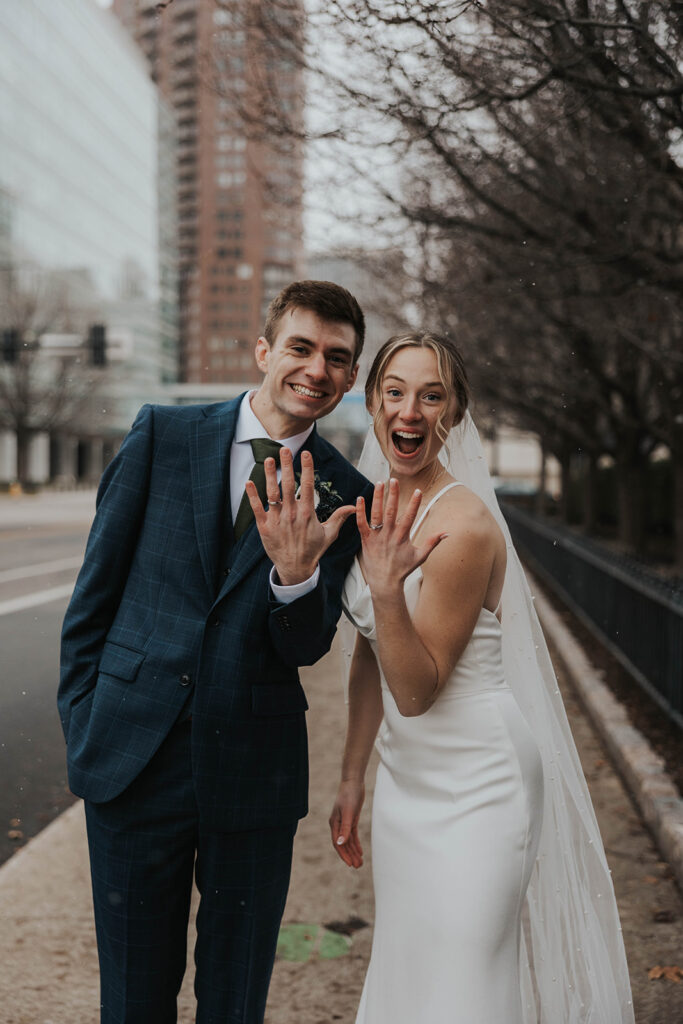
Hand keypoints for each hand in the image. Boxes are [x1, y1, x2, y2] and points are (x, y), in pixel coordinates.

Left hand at [246, 448, 355, 584]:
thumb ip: (340, 517)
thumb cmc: (313, 550)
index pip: (307, 486)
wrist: (296, 569)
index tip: (305, 453)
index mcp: (307, 513)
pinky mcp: (264, 528)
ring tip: (269, 459)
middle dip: (286, 465)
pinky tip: (249, 482)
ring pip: (272, 494)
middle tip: (285, 448)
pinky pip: (257, 508)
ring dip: (270, 475)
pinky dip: (252, 495)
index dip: (306, 468)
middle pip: (288, 485)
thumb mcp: (329, 534)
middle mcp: (292, 514)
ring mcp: (277, 520)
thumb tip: (354, 506)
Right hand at [329, 779, 364, 868]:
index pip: (337, 843)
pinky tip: (360, 851)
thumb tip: (340, 844)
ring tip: (360, 863)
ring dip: (353, 851)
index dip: (344, 854)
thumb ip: (345, 828)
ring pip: (348, 841)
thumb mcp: (348, 813)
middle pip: (343, 844)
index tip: (350, 864)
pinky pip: (352, 835)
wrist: (353, 782)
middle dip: (349, 856)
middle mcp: (338, 824)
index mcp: (334, 824)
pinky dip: (356, 843)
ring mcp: (345, 822)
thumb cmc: (349, 795)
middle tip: (357, 867)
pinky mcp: (352, 819)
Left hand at [356, 479, 445, 595]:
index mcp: (402, 538)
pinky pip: (362, 524)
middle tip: (394, 479)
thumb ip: (433, 542)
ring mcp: (376, 537)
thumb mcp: (421, 556)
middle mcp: (389, 535)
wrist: (385, 583)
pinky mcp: (366, 540)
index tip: (417, 490)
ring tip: (379, 483)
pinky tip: (360, 498)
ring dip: (377, 498)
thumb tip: (447, 533)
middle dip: (393, 495)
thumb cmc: (403, 569)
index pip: (409, 517)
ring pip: (376, 514)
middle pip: (391, 511)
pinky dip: (360, 511)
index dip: (413, 504)